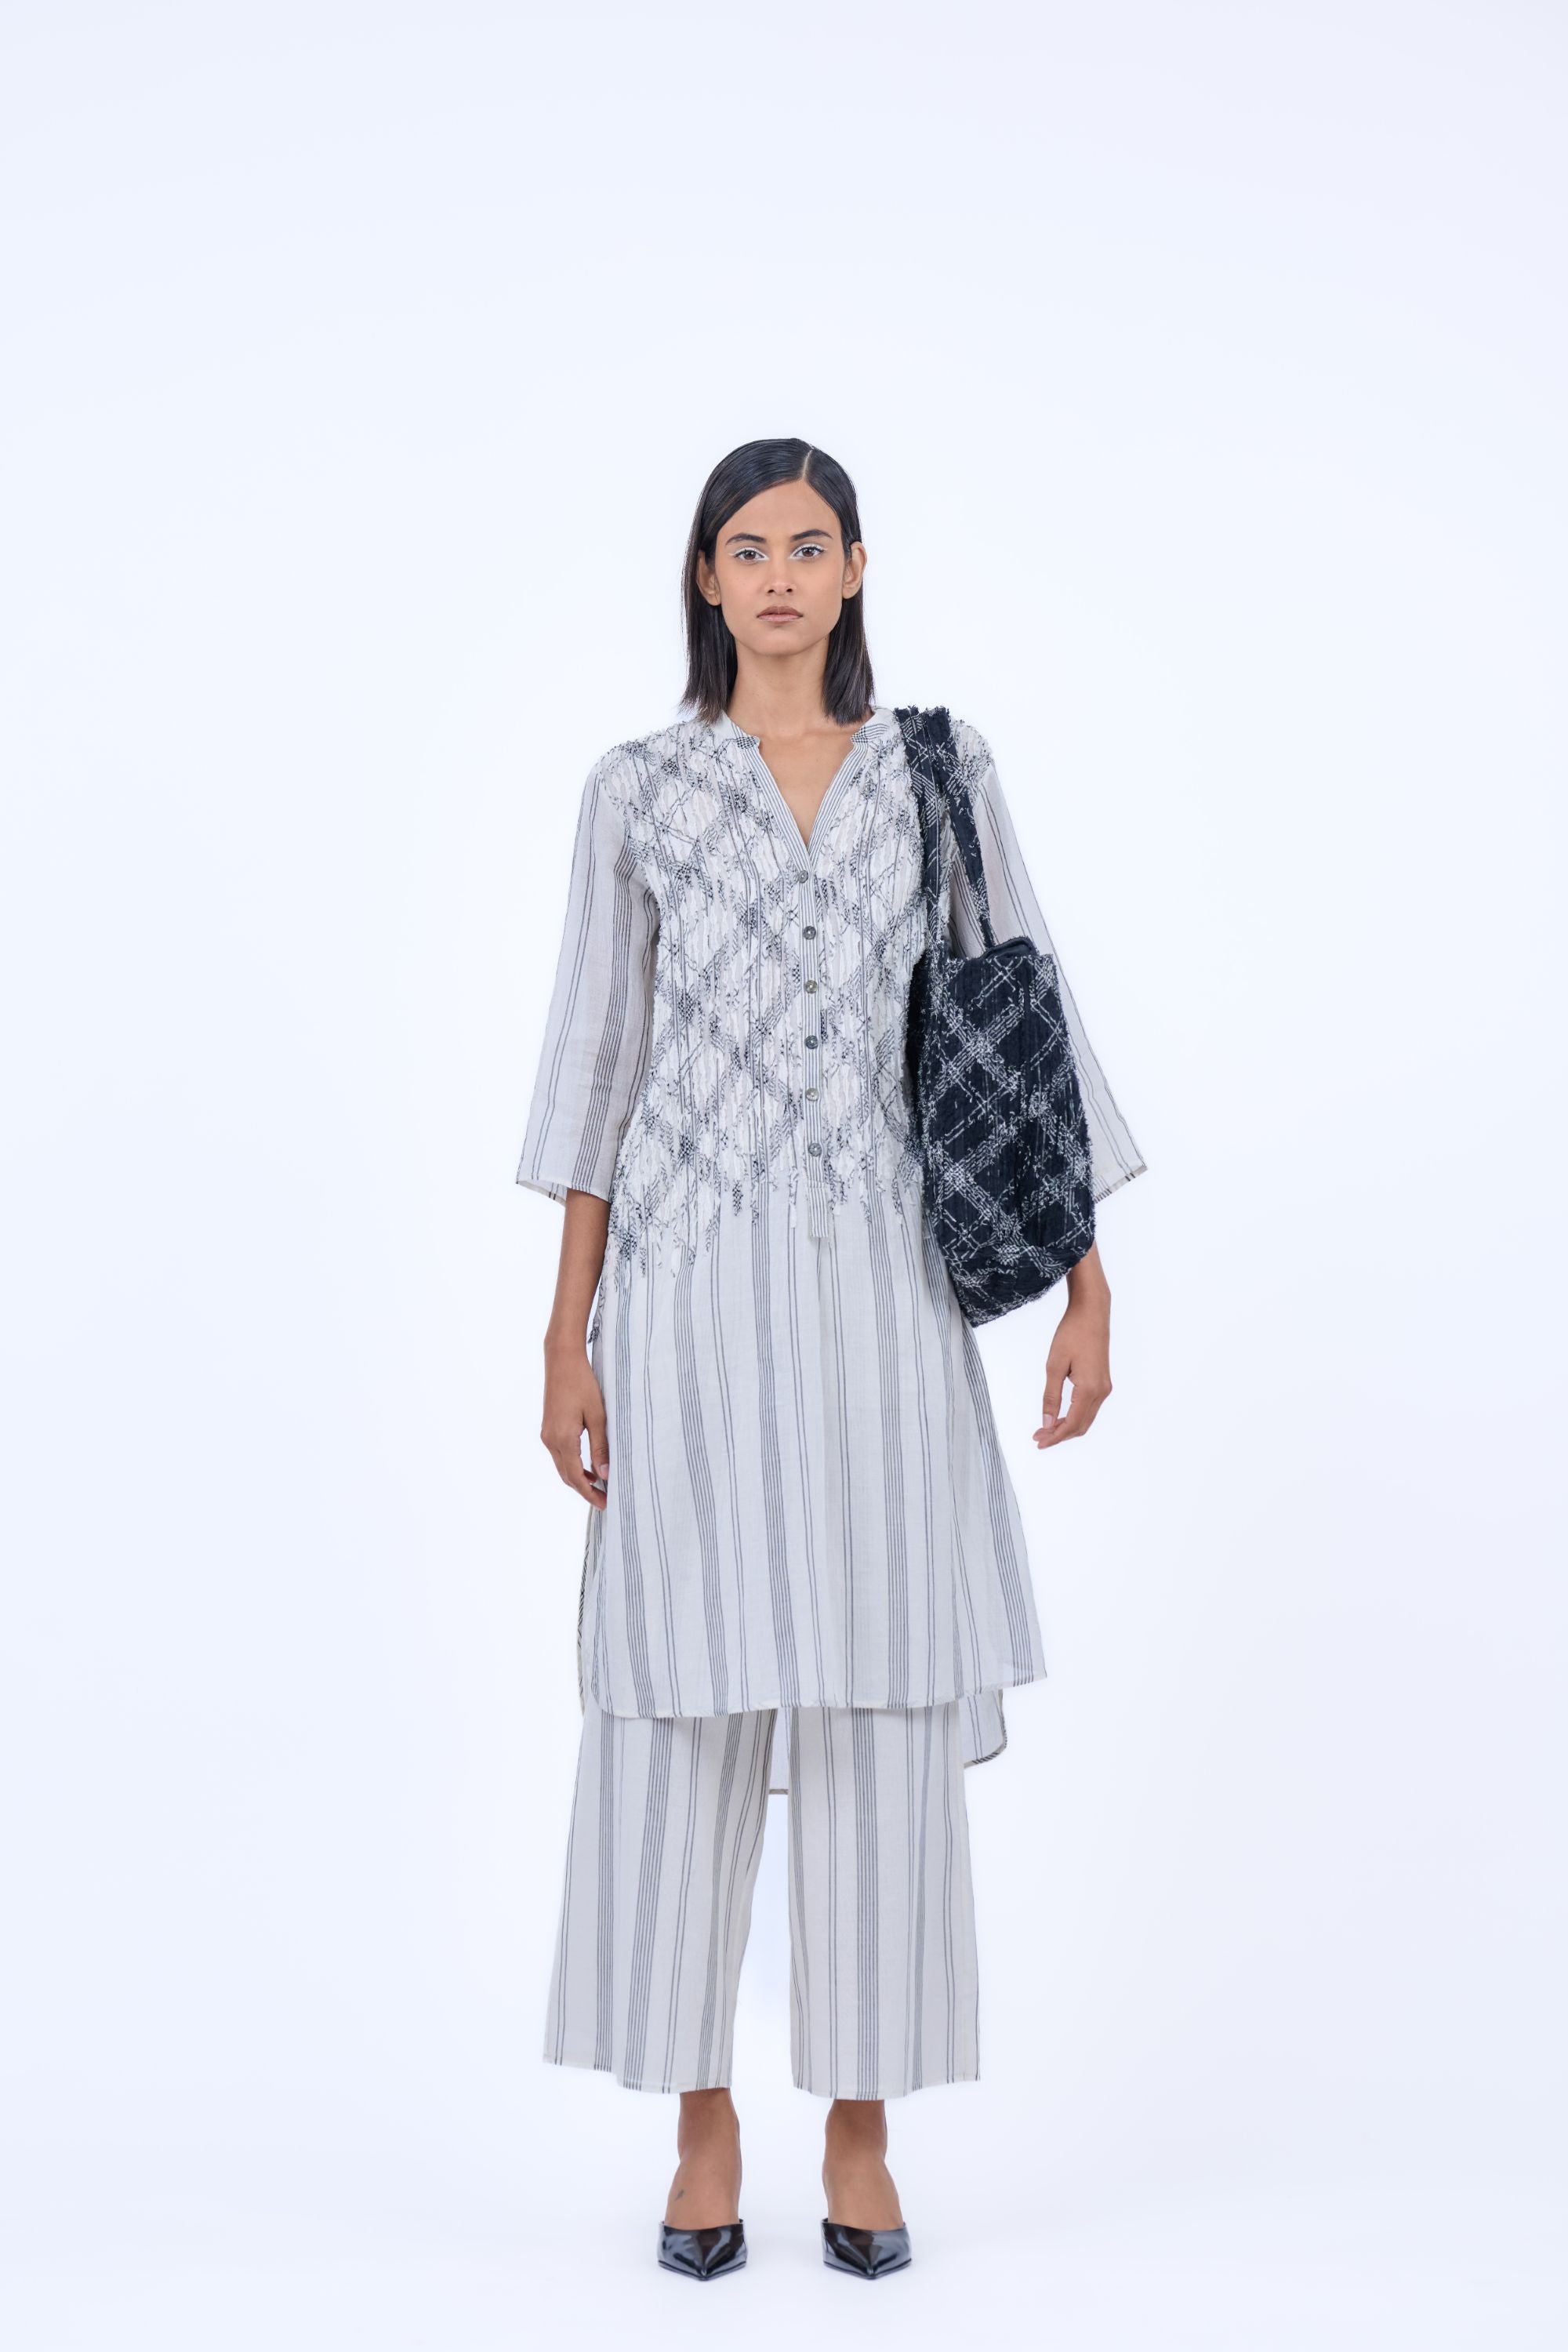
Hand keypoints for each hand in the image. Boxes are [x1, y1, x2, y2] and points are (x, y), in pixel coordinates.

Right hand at [542, 1345, 610, 1508]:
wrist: (561, 1360)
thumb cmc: (582, 1383)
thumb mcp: (598, 1416)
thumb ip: (600, 1447)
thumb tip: (605, 1474)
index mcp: (563, 1438)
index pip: (576, 1477)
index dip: (589, 1493)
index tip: (604, 1504)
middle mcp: (550, 1440)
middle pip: (566, 1476)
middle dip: (584, 1490)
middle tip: (604, 1500)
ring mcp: (547, 1434)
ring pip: (562, 1466)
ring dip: (578, 1479)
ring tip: (598, 1486)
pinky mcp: (548, 1428)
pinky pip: (559, 1455)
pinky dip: (572, 1465)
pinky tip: (587, 1466)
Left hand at [1035, 1254, 1112, 1448]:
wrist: (1092, 1313)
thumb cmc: (1072, 1334)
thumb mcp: (1055, 1365)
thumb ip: (1051, 1396)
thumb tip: (1047, 1421)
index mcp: (1089, 1389)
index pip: (1072, 1424)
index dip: (1055, 1436)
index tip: (1039, 1441)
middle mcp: (1101, 1391)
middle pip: (1081, 1425)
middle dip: (1060, 1435)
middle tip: (1038, 1437)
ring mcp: (1104, 1387)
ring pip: (1086, 1418)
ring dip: (1067, 1426)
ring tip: (1046, 1428)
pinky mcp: (1103, 1381)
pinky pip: (1089, 1407)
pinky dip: (1075, 1416)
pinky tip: (1061, 1414)